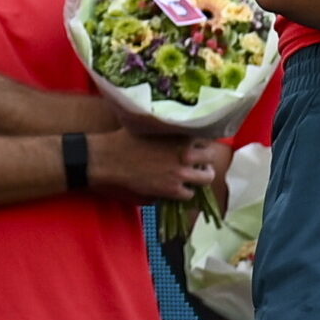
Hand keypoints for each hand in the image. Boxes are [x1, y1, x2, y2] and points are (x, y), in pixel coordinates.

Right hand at [87, 130, 220, 201]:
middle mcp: (185, 152)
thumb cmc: (123, 139)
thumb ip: (166, 128)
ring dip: (201, 177)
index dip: (202, 142)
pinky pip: (190, 194)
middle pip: (211, 157)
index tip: (197, 145)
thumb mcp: (147, 125)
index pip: (206, 136)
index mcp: (179, 133)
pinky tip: (176, 188)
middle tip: (198, 162)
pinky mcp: (172, 189)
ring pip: (206, 178)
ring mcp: (180, 172)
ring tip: (192, 177)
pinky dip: (185, 192)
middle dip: (206, 159)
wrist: (108, 159)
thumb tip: (175, 129)